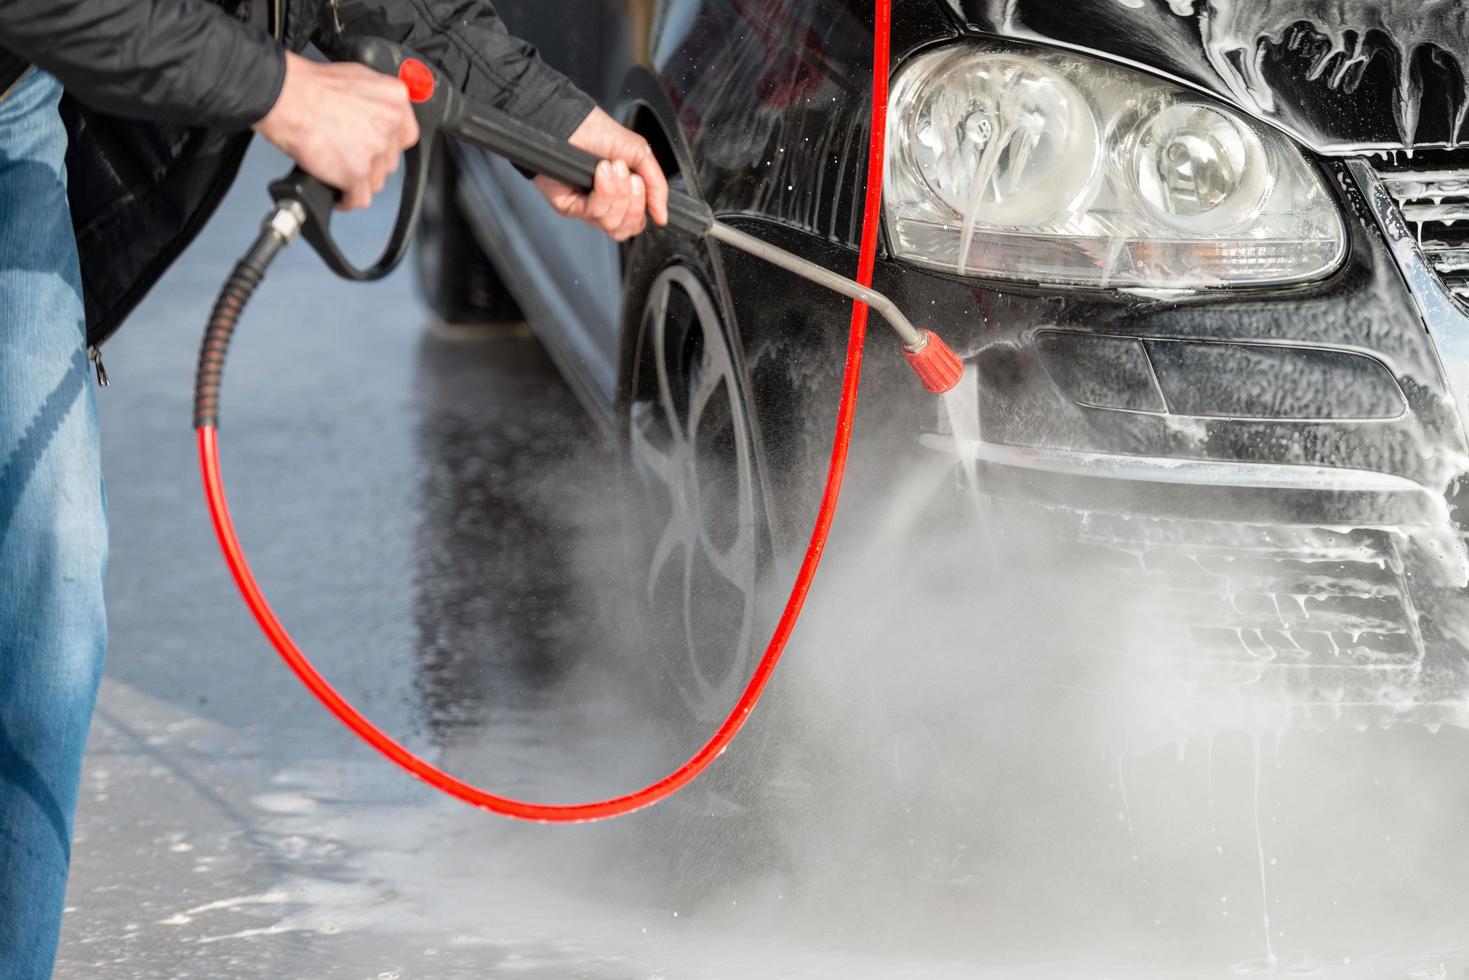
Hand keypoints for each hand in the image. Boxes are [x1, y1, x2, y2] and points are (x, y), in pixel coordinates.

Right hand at [252, 52, 419, 210]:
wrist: (284, 96)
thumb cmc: (309, 87)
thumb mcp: (357, 79)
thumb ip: (376, 102)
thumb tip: (380, 117)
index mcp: (394, 99)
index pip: (406, 136)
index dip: (388, 145)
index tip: (376, 149)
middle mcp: (389, 124)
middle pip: (389, 161)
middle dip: (370, 163)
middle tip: (347, 155)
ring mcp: (374, 150)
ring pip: (376, 181)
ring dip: (357, 180)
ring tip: (337, 168)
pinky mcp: (356, 172)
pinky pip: (359, 199)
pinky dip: (346, 200)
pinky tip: (337, 194)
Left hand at [533, 107, 669, 241]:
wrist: (573, 123)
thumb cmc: (600, 133)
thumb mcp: (641, 154)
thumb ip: (657, 186)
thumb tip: (662, 216)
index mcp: (621, 198)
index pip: (635, 224)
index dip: (642, 211)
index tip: (641, 185)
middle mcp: (603, 207)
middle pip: (626, 228)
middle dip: (633, 201)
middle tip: (630, 176)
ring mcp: (587, 209)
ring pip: (612, 223)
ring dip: (618, 192)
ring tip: (613, 167)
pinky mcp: (570, 207)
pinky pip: (595, 212)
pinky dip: (604, 190)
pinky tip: (601, 172)